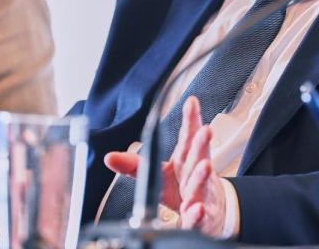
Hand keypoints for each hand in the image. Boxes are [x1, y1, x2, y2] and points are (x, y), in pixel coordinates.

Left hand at [104, 96, 227, 236]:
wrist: (209, 214)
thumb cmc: (182, 188)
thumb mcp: (158, 175)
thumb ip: (134, 165)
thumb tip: (109, 157)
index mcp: (184, 159)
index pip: (188, 136)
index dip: (190, 119)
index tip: (191, 102)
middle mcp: (195, 173)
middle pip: (198, 155)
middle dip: (201, 142)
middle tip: (205, 130)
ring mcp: (202, 193)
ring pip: (202, 184)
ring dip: (202, 175)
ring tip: (205, 166)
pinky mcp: (204, 216)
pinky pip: (201, 216)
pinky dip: (199, 214)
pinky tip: (197, 209)